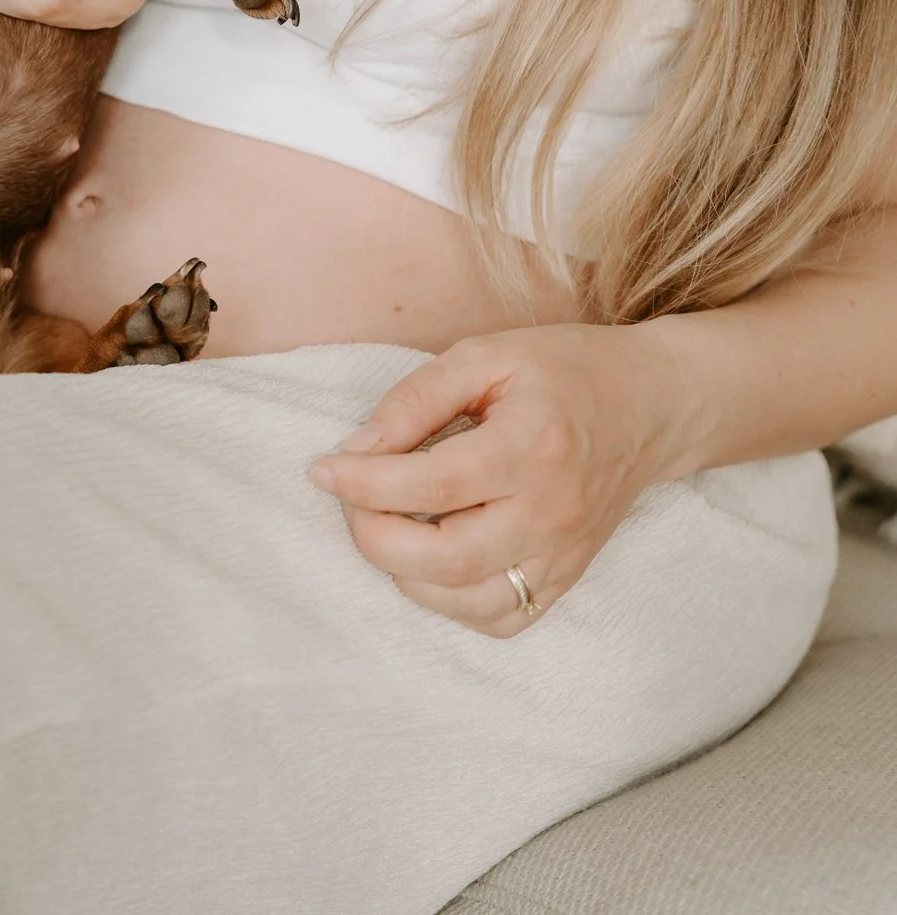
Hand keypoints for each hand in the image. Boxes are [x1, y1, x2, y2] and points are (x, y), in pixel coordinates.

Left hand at [309, 322, 684, 635]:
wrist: (651, 405)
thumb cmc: (564, 369)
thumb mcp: (486, 355)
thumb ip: (416, 399)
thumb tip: (358, 448)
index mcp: (532, 445)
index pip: (431, 484)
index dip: (364, 482)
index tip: (323, 469)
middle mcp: (551, 511)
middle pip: (444, 557)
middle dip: (374, 534)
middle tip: (350, 498)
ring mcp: (563, 554)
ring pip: (466, 600)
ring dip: (406, 571)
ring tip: (389, 523)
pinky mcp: (567, 578)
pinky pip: (501, 619)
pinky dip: (452, 600)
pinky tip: (433, 558)